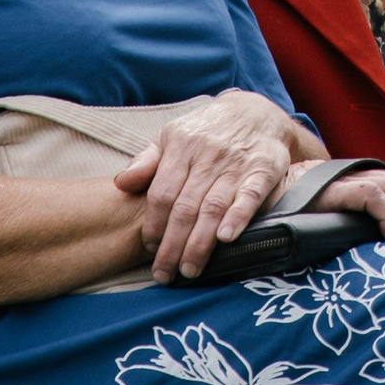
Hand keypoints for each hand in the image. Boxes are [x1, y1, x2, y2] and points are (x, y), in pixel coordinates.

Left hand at [115, 96, 304, 281]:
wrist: (256, 111)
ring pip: (213, 207)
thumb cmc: (207, 131)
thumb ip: (146, 162)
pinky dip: (238, 217)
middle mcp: (207, 154)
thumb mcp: (172, 136)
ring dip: (200, 242)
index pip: (162, 192)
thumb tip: (121, 184)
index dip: (154, 224)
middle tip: (166, 273)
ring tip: (190, 268)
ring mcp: (237, 162)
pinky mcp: (264, 168)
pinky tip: (226, 238)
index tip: (151, 248)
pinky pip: (250, 195)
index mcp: (181, 146)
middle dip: (173, 244)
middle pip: (185, 206)